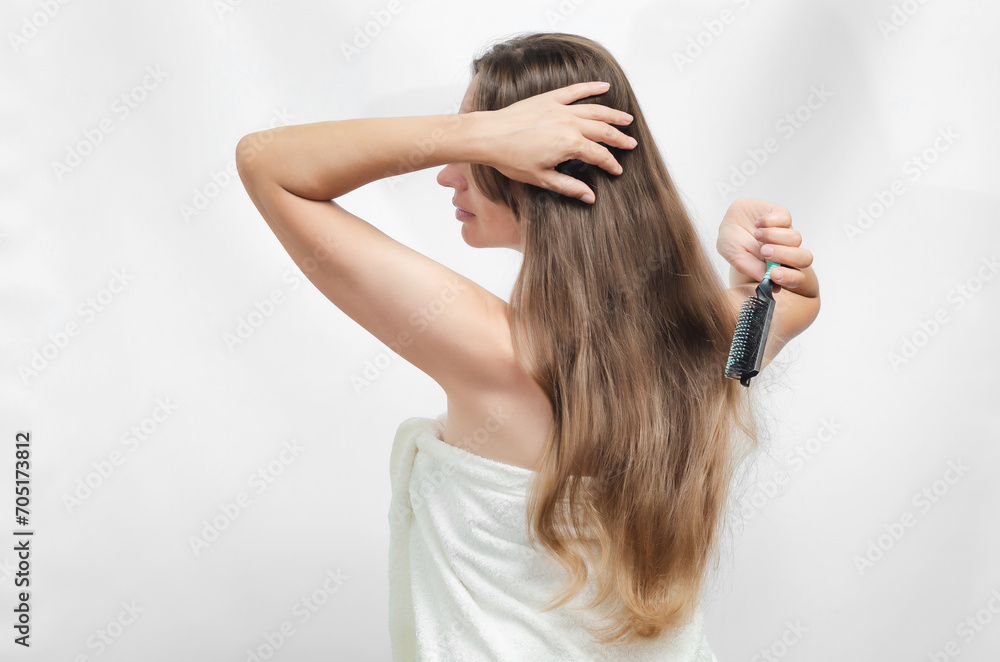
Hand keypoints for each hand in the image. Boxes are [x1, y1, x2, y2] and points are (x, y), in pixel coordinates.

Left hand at [473, 81, 636, 202]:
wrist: (489, 135)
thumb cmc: (511, 158)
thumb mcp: (542, 178)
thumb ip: (568, 186)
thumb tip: (589, 197)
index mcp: (570, 144)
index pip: (599, 155)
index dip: (611, 164)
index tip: (617, 170)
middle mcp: (570, 124)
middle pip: (603, 131)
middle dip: (619, 139)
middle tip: (631, 145)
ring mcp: (560, 109)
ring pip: (595, 110)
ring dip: (613, 115)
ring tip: (627, 120)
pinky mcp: (550, 99)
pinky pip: (575, 91)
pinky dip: (591, 87)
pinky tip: (604, 86)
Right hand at [716, 198, 812, 293]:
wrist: (727, 221)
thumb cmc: (732, 242)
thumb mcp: (736, 258)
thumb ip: (752, 269)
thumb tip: (768, 279)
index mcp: (778, 268)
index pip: (796, 278)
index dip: (789, 278)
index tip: (773, 275)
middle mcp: (786, 252)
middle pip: (804, 258)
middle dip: (785, 256)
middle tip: (765, 252)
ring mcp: (786, 234)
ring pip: (795, 238)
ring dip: (773, 236)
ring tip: (756, 235)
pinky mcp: (783, 217)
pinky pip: (785, 219)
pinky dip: (769, 221)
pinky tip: (757, 224)